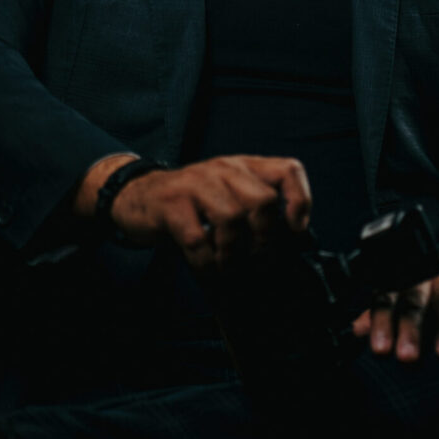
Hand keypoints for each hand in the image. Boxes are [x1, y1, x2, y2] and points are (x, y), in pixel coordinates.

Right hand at [108, 155, 311, 272]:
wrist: (137, 195)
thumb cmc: (192, 203)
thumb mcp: (227, 196)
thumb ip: (255, 212)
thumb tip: (291, 247)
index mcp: (244, 167)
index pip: (287, 170)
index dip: (300, 200)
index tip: (295, 230)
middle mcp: (224, 170)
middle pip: (263, 202)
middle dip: (265, 240)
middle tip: (257, 262)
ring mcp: (196, 184)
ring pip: (231, 219)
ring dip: (234, 255)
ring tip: (229, 269)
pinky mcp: (171, 205)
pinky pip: (197, 240)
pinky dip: (207, 264)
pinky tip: (206, 271)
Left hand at [351, 265, 438, 360]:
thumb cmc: (429, 300)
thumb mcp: (403, 306)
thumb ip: (381, 316)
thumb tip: (355, 330)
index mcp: (401, 284)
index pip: (387, 299)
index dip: (382, 323)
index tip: (380, 349)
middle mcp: (425, 278)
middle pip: (415, 301)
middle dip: (410, 329)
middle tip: (407, 357)